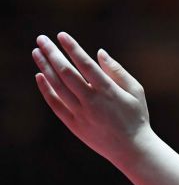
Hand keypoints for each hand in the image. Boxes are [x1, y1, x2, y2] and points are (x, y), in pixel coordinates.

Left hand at [32, 32, 150, 165]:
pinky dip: (46, 90)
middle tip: (41, 39)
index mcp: (108, 91)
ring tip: (37, 53)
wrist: (132, 149)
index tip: (61, 35)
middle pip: (66, 73)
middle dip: (52, 53)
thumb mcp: (136, 91)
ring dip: (45, 68)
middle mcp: (91, 101)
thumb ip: (117, 71)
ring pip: (58, 87)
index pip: (85, 64)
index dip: (72, 48)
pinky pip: (56, 105)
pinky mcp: (75, 125)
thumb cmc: (137, 117)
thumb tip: (99, 52)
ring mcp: (81, 114)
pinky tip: (39, 76)